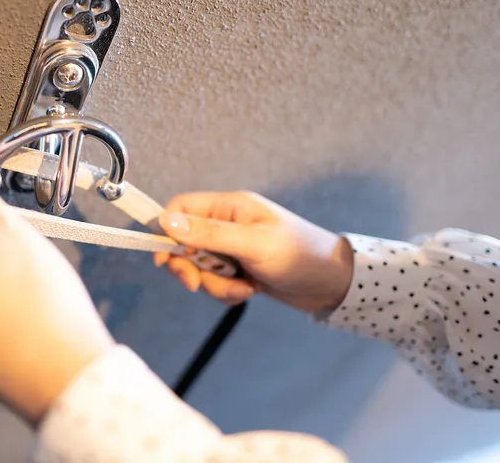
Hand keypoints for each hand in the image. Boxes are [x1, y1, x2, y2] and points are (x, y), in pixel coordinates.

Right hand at [154, 192, 353, 312]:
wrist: (334, 285)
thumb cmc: (299, 255)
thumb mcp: (252, 244)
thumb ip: (208, 234)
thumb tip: (166, 222)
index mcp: (229, 207)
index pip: (181, 208)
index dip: (167, 232)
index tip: (166, 260)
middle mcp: (227, 224)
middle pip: (185, 243)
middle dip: (191, 268)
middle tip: (197, 285)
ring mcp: (233, 248)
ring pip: (200, 267)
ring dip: (215, 284)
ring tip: (244, 289)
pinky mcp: (239, 270)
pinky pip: (216, 283)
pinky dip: (227, 292)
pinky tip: (250, 292)